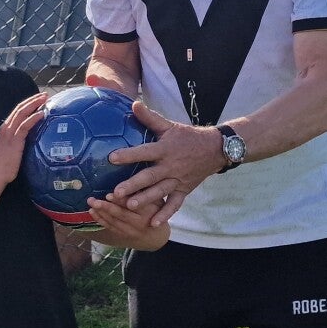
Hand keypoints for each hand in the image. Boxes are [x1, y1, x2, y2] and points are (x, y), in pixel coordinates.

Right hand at [0, 92, 46, 185]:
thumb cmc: (4, 165)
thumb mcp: (11, 148)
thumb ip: (19, 140)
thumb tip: (31, 137)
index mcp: (5, 128)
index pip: (17, 110)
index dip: (28, 102)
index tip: (39, 98)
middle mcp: (6, 127)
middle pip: (20, 108)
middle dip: (33, 100)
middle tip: (45, 94)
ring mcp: (9, 133)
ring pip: (23, 113)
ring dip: (35, 104)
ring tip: (45, 99)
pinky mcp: (14, 140)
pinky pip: (25, 125)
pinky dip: (33, 118)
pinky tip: (42, 113)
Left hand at [87, 194, 170, 249]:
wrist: (156, 237)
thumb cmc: (156, 212)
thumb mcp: (157, 200)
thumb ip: (146, 190)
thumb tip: (132, 177)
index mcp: (148, 211)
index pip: (133, 204)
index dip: (121, 200)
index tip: (110, 194)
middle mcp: (140, 222)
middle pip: (121, 214)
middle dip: (106, 207)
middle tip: (94, 199)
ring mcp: (131, 231)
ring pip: (113, 221)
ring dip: (100, 212)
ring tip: (91, 203)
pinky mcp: (123, 235)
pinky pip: (110, 227)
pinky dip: (100, 220)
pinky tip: (92, 212)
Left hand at [103, 100, 225, 225]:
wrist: (215, 149)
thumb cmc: (187, 137)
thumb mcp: (170, 126)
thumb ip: (150, 118)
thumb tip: (134, 103)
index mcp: (165, 149)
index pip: (144, 152)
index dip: (129, 155)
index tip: (112, 158)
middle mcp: (170, 166)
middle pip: (149, 177)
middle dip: (133, 185)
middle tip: (116, 193)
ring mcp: (177, 180)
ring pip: (159, 192)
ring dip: (145, 200)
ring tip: (130, 206)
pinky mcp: (184, 190)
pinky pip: (174, 204)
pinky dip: (165, 214)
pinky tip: (153, 224)